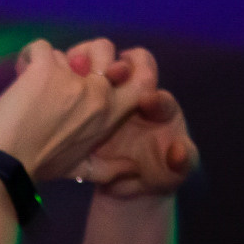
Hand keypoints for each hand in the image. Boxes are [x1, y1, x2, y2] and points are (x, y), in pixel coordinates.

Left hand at [0, 37, 133, 183]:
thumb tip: (133, 168)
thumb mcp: (80, 170)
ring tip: (35, 87)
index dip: (127, 65)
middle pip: (103, 48)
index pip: (140, 80)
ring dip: (50, 65)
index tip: (106, 69)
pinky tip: (21, 75)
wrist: (4, 163)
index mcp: (109, 116)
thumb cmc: (41, 166)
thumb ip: (108, 168)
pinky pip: (39, 47)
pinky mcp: (45, 67)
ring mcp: (72, 78)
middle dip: (84, 54)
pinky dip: (28, 57)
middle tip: (61, 74)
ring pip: (65, 53)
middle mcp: (97, 92)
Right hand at [73, 47, 197, 196]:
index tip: (147, 101)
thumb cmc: (157, 173)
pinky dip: (70, 72)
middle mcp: (136, 95)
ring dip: (94, 61)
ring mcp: (110, 95)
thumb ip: (182, 163)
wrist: (127, 182)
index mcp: (159, 110)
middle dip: (124, 67)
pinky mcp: (86, 99)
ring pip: (104, 64)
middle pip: (132, 67)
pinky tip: (62, 76)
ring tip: (81, 68)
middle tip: (114, 71)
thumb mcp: (173, 174)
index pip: (160, 98)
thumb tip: (178, 152)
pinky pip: (78, 79)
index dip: (155, 98)